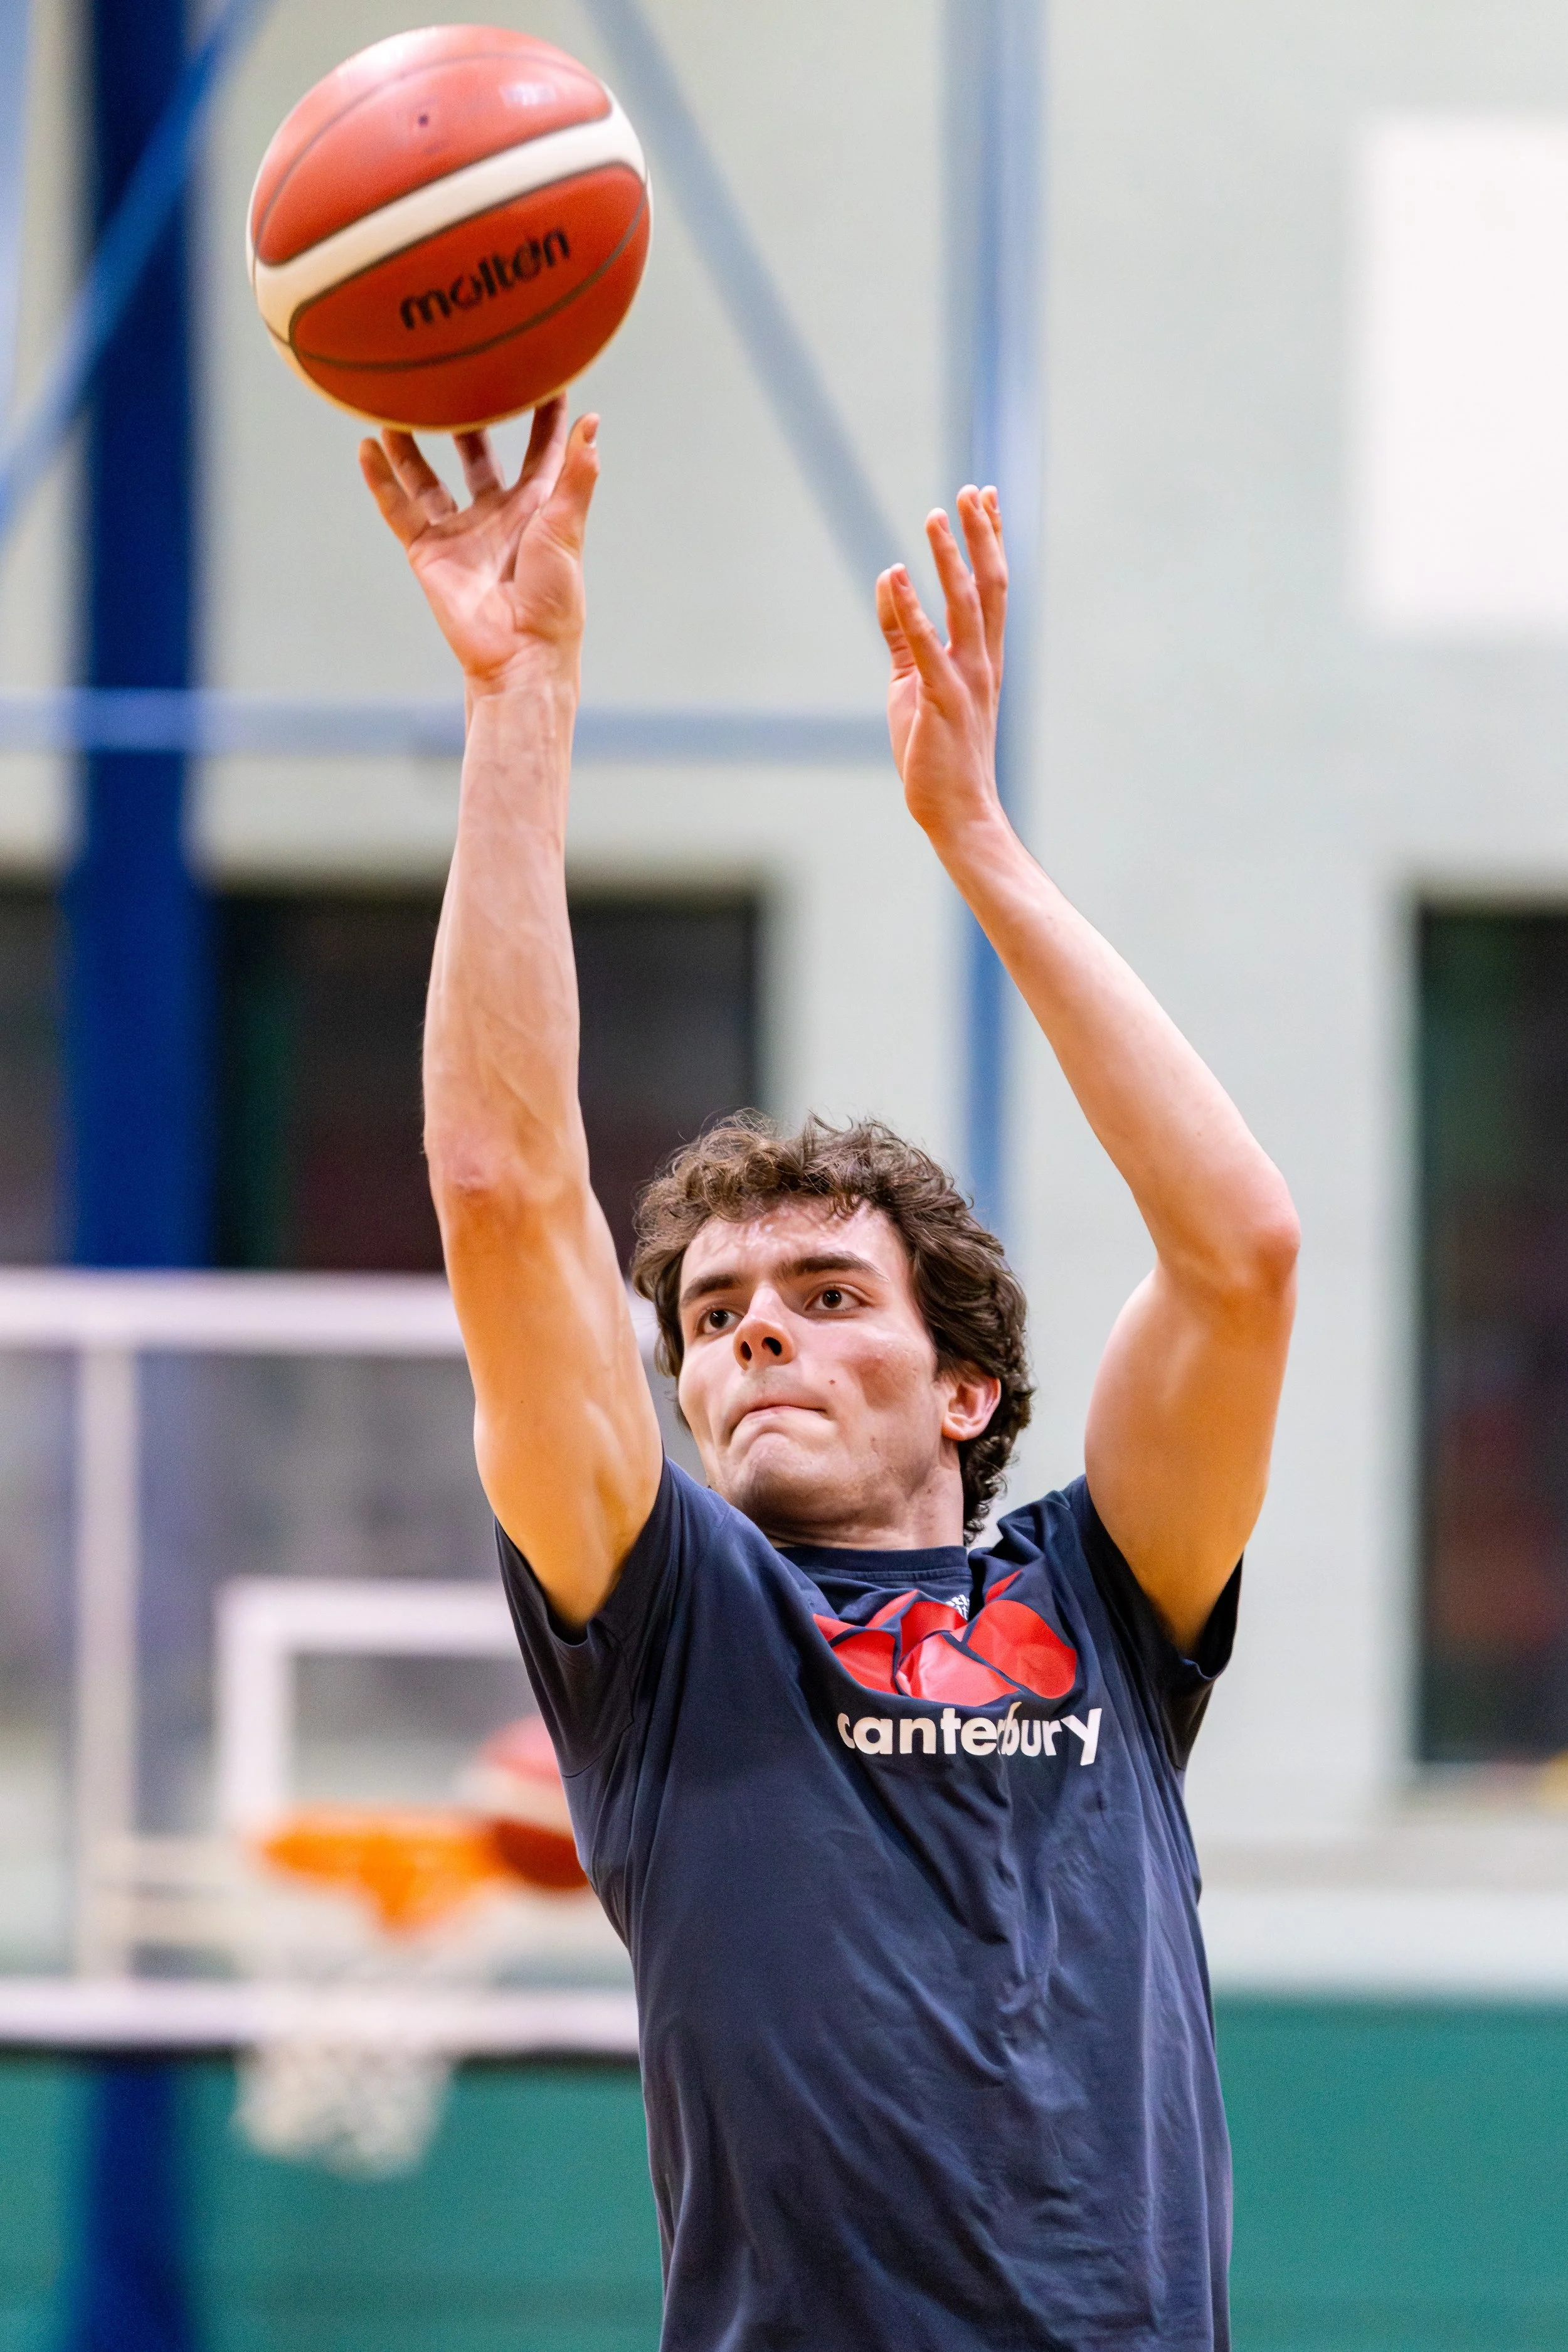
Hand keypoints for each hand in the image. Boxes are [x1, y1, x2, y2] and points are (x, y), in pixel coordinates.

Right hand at [359, 397, 598, 688]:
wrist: (519, 653)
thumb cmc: (554, 598)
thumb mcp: (566, 529)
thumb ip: (577, 477)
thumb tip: (594, 425)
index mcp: (537, 507)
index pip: (541, 449)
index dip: (544, 412)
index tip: (543, 369)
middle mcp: (497, 513)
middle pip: (479, 455)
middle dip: (470, 417)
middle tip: (457, 375)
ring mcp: (461, 532)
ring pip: (429, 477)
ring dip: (412, 444)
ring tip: (398, 402)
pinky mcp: (429, 552)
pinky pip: (399, 509)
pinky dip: (381, 481)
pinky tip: (366, 448)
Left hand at [875, 485, 1006, 843]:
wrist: (958, 812)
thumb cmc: (938, 754)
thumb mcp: (913, 683)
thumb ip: (901, 635)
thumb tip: (888, 585)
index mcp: (982, 658)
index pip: (990, 589)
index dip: (989, 541)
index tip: (984, 498)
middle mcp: (982, 663)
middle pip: (988, 586)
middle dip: (981, 536)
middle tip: (970, 491)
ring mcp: (967, 682)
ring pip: (964, 607)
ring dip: (950, 559)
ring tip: (935, 517)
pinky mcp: (941, 702)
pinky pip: (927, 648)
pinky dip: (910, 610)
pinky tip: (894, 575)